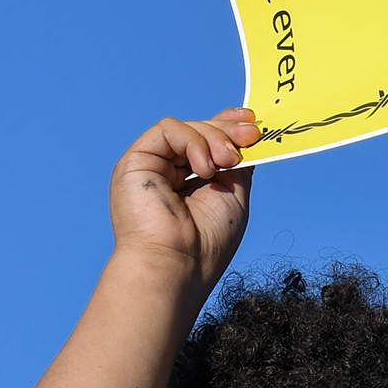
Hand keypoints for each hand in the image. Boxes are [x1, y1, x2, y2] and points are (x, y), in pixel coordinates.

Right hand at [107, 108, 258, 291]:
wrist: (177, 264)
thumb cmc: (206, 243)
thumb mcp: (233, 196)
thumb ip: (237, 164)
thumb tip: (244, 137)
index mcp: (187, 185)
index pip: (206, 144)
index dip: (227, 126)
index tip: (251, 122)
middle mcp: (166, 173)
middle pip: (198, 131)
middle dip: (227, 129)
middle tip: (250, 136)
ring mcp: (150, 166)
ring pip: (186, 129)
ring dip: (214, 138)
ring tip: (227, 162)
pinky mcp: (135, 161)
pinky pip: (169, 129)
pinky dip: (193, 142)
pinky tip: (204, 169)